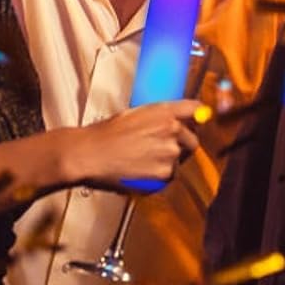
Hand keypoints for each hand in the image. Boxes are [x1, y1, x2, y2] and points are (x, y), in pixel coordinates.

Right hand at [55, 101, 202, 190]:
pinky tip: (143, 171)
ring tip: (145, 160)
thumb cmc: (104, 134)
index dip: (197, 116)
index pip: (196, 109)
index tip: (197, 121)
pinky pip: (171, 175)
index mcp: (165, 112)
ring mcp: (170, 152)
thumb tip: (172, 118)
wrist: (88, 154)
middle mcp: (172, 129)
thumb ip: (157, 116)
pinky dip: (161, 175)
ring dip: (170, 161)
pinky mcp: (164, 173)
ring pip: (181, 158)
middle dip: (182, 144)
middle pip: (192, 138)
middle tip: (164, 149)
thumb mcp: (134, 114)